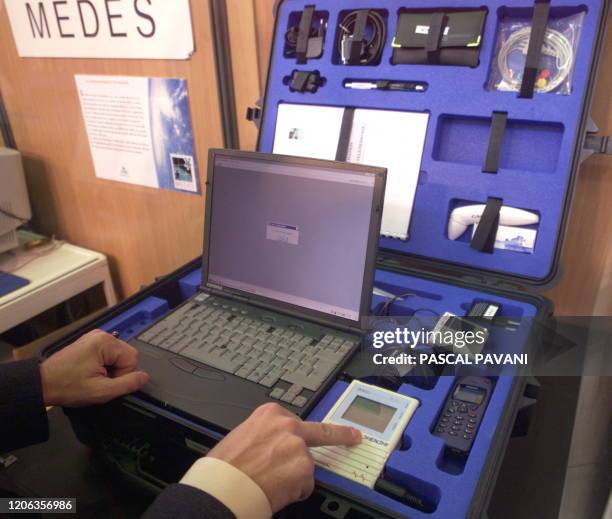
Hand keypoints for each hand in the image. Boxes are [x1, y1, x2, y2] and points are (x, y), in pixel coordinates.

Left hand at [40, 329, 148, 406]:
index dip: (123, 375)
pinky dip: (104, 364)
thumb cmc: (68, 387)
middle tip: (99, 381)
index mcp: (105, 342)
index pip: (132, 358)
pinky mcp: (89, 342)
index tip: (106, 383)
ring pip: (118, 355)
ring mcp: (94, 337)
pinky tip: (90, 372)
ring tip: (93, 377)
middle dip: (117, 371)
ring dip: (110, 369)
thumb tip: (144, 377)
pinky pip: (108, 353)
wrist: (41, 384)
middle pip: (126, 354)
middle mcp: (102, 335)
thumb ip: (127, 384)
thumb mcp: (101, 391)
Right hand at [207, 402, 361, 512]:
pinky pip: (304, 484)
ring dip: (294, 476)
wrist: (223, 486)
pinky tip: (275, 490)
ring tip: (269, 482)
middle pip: (322, 431)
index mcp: (270, 413)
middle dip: (341, 435)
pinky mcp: (305, 469)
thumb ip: (265, 435)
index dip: (301, 434)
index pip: (296, 421)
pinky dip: (294, 491)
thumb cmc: (225, 466)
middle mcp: (288, 425)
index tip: (317, 431)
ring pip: (306, 465)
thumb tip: (271, 445)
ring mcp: (299, 446)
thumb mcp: (243, 435)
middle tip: (354, 436)